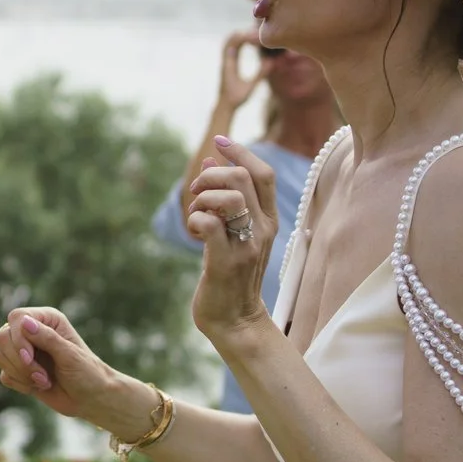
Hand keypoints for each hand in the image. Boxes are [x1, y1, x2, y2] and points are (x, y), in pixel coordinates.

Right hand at [0, 308, 156, 435]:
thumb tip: (23, 322)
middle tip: (41, 375)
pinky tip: (38, 387)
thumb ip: (47, 338)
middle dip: (19, 361)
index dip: (18, 338)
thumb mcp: (70, 355)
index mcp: (47, 320)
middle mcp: (32, 332)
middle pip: (3, 337)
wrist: (91, 399)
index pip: (17, 318)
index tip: (30, 358)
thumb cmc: (87, 373)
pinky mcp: (19, 370)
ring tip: (44, 381)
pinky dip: (19, 383)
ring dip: (20, 373)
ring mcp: (24, 351)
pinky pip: (3, 374)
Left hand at [186, 136, 279, 341]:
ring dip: (204, 197)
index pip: (263, 173)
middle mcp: (263, 230)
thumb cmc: (231, 274)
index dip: (240, 151)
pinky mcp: (227, 262)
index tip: (219, 141)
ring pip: (230, 197)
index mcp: (269, 220)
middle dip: (213, 174)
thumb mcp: (233, 232)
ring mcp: (247, 246)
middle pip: (244, 178)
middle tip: (196, 190)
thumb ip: (225, 197)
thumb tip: (210, 159)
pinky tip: (193, 232)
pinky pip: (210, 225)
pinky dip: (195, 220)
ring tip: (196, 213)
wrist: (235, 321)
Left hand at [214, 30, 264, 118]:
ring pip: (228, 44)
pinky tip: (245, 41)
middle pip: (229, 41)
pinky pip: (229, 49)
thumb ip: (260, 74)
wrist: (224, 106)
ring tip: (251, 32)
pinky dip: (237, 43)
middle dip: (241, 33)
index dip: (243, 36)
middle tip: (254, 30)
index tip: (254, 33)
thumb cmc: (236, 98)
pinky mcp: (226, 66)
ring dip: (238, 37)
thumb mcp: (250, 87)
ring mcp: (224, 63)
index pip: (233, 45)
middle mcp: (225, 62)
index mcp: (229, 66)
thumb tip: (271, 63)